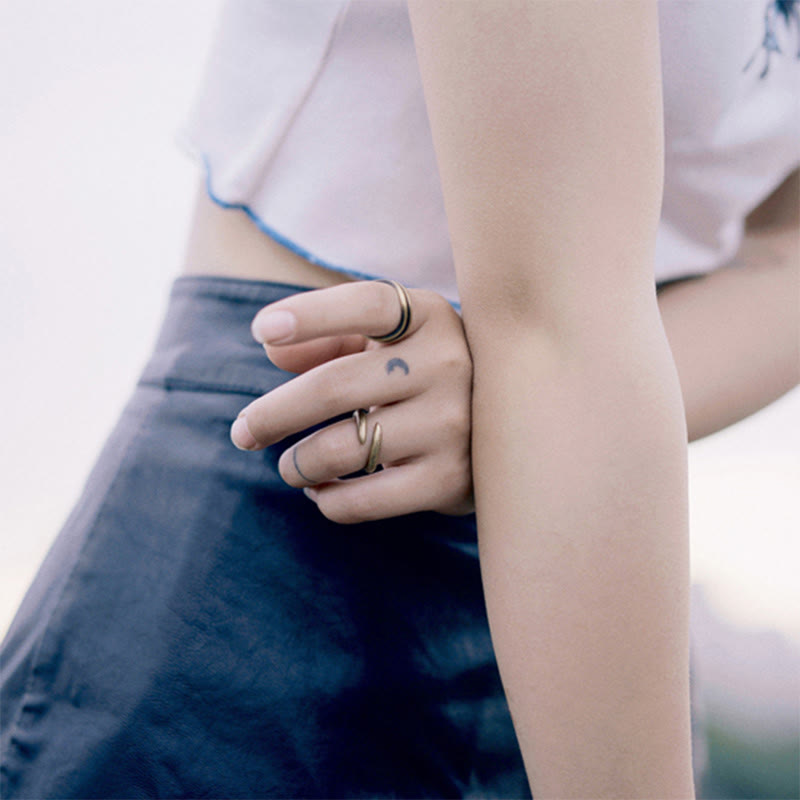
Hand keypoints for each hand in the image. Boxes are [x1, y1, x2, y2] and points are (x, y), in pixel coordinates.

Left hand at [230, 281, 473, 523]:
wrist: (509, 431)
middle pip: (332, 386)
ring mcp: (453, 423)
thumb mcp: (389, 342)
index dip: (310, 315)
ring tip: (289, 467)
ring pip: (341, 449)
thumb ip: (329, 337)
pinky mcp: (450, 479)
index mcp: (431, 316)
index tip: (261, 330)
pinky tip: (321, 491)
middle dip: (271, 415)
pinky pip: (363, 499)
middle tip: (243, 432)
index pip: (365, 304)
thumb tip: (272, 348)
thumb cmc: (425, 375)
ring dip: (297, 464)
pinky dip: (327, 499)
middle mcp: (449, 363)